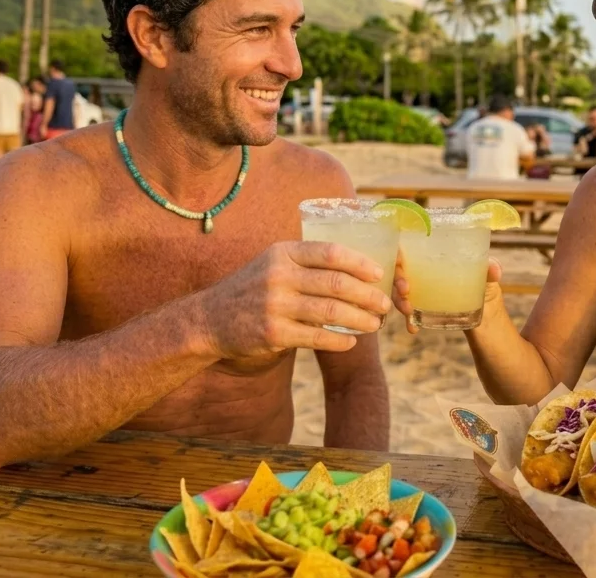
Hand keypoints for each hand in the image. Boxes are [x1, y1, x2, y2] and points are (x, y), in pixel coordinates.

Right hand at [188, 241, 390, 359]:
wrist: (211, 318)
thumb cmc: (252, 288)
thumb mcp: (273, 262)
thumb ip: (306, 262)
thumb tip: (355, 268)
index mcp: (283, 252)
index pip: (330, 253)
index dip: (360, 263)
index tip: (378, 273)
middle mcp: (279, 275)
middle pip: (337, 284)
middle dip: (367, 295)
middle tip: (384, 304)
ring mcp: (275, 305)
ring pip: (331, 312)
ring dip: (360, 319)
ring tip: (374, 324)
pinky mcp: (273, 333)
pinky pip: (316, 337)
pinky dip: (339, 340)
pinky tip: (351, 342)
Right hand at [393, 254, 501, 334]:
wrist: (487, 317)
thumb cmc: (483, 286)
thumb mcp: (487, 277)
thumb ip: (489, 270)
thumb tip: (495, 270)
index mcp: (433, 255)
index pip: (407, 248)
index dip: (398, 255)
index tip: (402, 265)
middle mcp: (422, 270)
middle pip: (398, 271)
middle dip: (397, 281)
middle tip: (406, 292)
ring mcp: (420, 290)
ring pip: (399, 291)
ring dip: (399, 300)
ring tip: (409, 311)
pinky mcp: (421, 309)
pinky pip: (408, 312)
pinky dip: (408, 320)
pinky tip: (413, 328)